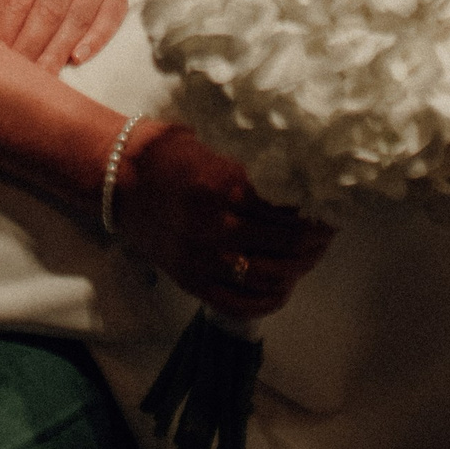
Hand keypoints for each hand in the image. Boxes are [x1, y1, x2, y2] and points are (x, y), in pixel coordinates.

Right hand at [115, 123, 332, 318]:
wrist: (119, 178)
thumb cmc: (169, 153)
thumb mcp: (215, 145)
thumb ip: (253, 164)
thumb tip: (304, 175)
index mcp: (223, 185)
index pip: (288, 210)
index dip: (316, 212)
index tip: (330, 207)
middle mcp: (215, 226)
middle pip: (287, 245)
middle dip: (315, 241)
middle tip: (326, 232)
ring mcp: (202, 259)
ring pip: (270, 277)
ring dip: (299, 269)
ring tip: (310, 256)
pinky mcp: (191, 281)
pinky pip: (241, 303)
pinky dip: (270, 299)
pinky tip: (283, 285)